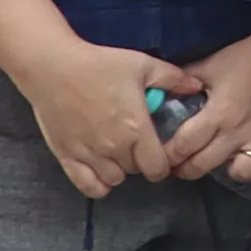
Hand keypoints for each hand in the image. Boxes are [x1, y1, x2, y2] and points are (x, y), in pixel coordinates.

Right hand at [37, 43, 181, 200]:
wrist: (53, 66)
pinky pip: (87, 186)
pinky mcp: (66, 156)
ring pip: (114, 180)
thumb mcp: (142, 65)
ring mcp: (89, 155)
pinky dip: (97, 183)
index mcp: (136, 129)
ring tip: (118, 152)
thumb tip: (196, 86)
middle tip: (138, 144)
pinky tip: (99, 168)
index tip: (161, 151)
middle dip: (141, 161)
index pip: (158, 167)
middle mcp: (114, 148)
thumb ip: (173, 79)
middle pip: (137, 172)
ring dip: (120, 170)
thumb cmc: (99, 64)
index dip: (164, 163)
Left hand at [155, 33, 250, 192]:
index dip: (169, 156)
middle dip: (186, 169)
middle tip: (181, 166)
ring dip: (228, 170)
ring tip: (223, 161)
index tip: (162, 157)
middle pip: (204, 164)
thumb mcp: (209, 65)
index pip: (184, 146)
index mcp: (219, 113)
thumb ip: (183, 82)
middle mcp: (241, 132)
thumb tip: (160, 94)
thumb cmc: (246, 59)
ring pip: (241, 173)